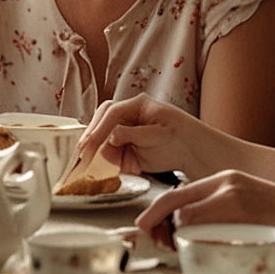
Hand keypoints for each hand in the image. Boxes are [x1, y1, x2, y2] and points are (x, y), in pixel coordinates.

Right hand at [78, 95, 200, 175]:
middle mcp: (127, 117)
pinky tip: (98, 168)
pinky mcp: (124, 148)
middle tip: (83, 152)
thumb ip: (134, 134)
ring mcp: (124, 132)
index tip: (91, 143)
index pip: (112, 113)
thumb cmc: (181, 136)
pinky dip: (101, 161)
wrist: (191, 151)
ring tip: (89, 162)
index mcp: (137, 106)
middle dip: (91, 136)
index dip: (99, 128)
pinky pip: (108, 153)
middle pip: (101, 121)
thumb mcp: (160, 134)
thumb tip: (112, 136)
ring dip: (95, 150)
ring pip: (102, 138)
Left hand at [135, 168, 274, 249]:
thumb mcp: (243, 201)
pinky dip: (194, 241)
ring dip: (175, 236)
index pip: (178, 194)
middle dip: (156, 224)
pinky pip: (206, 230)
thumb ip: (217, 209)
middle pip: (175, 203)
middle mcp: (224, 184)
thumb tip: (185, 229)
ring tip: (176, 247)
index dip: (155, 212)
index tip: (146, 227)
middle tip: (154, 241)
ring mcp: (233, 198)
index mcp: (222, 179)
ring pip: (187, 217)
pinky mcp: (242, 214)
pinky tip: (196, 249)